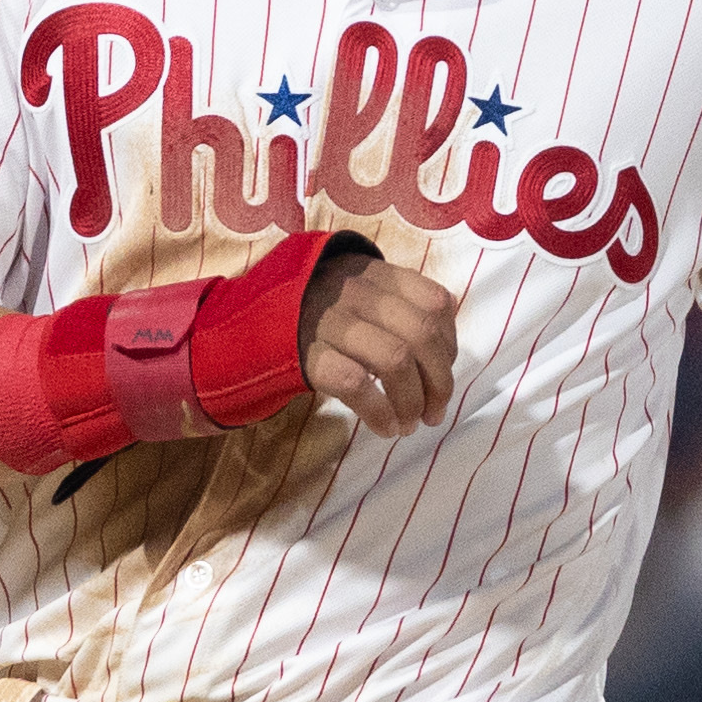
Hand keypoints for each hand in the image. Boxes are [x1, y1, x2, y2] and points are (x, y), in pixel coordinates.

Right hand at [299, 250, 458, 437]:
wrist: (252, 323)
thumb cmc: (320, 314)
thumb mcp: (361, 293)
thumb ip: (402, 305)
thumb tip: (447, 338)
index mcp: (376, 274)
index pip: (434, 302)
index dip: (449, 345)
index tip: (443, 374)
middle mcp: (356, 292)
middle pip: (421, 334)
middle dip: (439, 382)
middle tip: (434, 413)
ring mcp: (330, 322)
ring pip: (395, 359)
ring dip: (412, 401)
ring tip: (410, 424)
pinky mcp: (308, 355)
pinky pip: (356, 384)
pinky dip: (380, 412)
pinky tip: (386, 428)